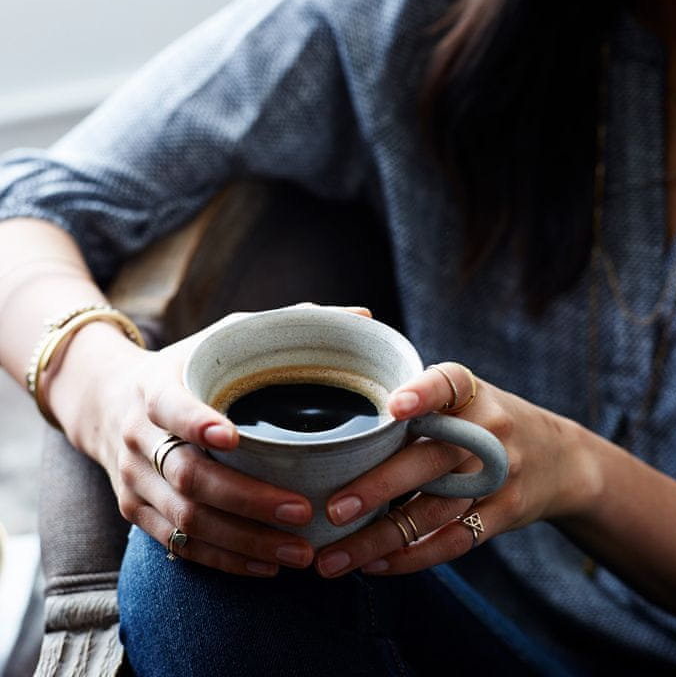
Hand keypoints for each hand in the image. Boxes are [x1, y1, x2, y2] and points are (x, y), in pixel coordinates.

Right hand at [49, 307, 372, 576]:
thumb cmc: (186, 367)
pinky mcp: (136, 511)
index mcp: (157, 389)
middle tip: (302, 511)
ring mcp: (135, 480)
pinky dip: (225, 560)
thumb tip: (362, 317)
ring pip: (186, 520)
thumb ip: (286, 324)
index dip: (198, 422)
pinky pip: (179, 545)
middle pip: (188, 476)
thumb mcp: (223, 337)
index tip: (234, 437)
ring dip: (244, 541)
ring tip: (299, 552)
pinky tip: (267, 566)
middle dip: (247, 500)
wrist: (106, 403)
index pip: (171, 406)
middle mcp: (140, 437)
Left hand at [315, 362, 597, 577]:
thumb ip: (418, 404)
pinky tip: (374, 565)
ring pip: (435, 511)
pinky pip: (454, 541)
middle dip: (380, 487)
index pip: (447, 384)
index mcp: (470, 392)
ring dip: (381, 539)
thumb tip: (342, 431)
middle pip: (431, 460)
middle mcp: (487, 430)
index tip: (394, 407)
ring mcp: (498, 475)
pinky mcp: (503, 513)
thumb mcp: (464, 396)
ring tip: (333, 558)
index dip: (423, 393)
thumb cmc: (484, 421)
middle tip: (334, 509)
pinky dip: (412, 557)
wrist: (559, 457)